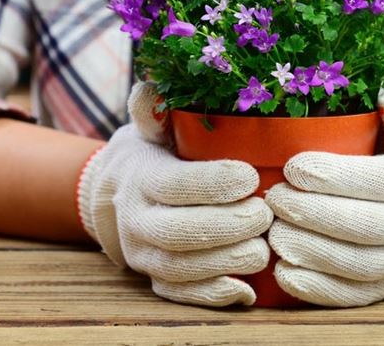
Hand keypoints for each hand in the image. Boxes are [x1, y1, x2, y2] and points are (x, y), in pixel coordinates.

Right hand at [77, 82, 272, 306]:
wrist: (118, 196)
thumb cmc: (154, 154)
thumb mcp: (151, 127)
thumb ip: (153, 109)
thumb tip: (153, 86)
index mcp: (142, 179)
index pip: (175, 185)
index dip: (214, 184)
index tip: (251, 178)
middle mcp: (137, 221)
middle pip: (179, 233)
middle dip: (227, 227)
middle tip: (266, 214)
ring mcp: (145, 255)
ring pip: (182, 268)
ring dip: (226, 261)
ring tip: (265, 248)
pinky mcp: (156, 280)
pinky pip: (182, 296)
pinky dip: (214, 296)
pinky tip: (247, 290)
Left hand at [265, 88, 383, 306]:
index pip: (379, 180)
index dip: (334, 176)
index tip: (291, 168)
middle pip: (367, 226)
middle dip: (314, 214)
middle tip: (272, 200)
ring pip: (359, 265)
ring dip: (312, 252)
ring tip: (273, 235)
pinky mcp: (383, 290)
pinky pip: (352, 296)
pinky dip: (316, 289)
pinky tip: (283, 273)